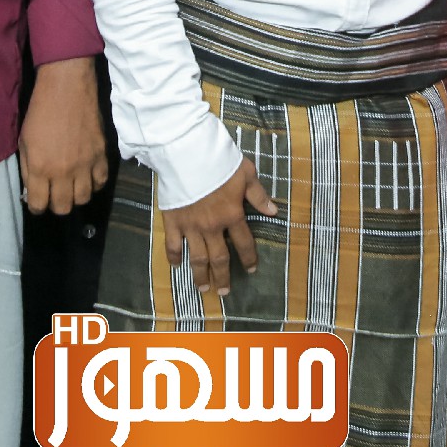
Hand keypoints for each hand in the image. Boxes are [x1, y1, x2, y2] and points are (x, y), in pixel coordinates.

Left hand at [18, 58, 108, 214]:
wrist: (67, 88)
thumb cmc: (40, 112)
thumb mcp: (23, 141)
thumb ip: (27, 169)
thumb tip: (32, 190)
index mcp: (39, 168)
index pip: (39, 205)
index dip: (37, 206)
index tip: (38, 200)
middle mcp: (62, 172)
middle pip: (63, 207)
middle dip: (56, 205)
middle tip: (54, 195)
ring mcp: (84, 165)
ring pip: (83, 199)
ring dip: (75, 196)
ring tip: (72, 186)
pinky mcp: (101, 155)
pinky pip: (101, 182)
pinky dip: (94, 183)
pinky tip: (88, 176)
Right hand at [162, 157, 278, 295]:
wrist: (188, 153)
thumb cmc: (219, 161)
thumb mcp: (246, 174)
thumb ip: (258, 195)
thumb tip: (273, 211)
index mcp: (232, 215)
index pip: (243, 243)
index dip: (248, 258)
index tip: (251, 269)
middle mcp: (212, 226)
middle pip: (219, 258)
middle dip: (222, 276)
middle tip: (223, 292)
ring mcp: (191, 226)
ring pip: (197, 257)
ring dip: (200, 274)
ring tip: (202, 288)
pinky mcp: (173, 221)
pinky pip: (173, 244)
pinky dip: (174, 256)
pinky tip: (175, 266)